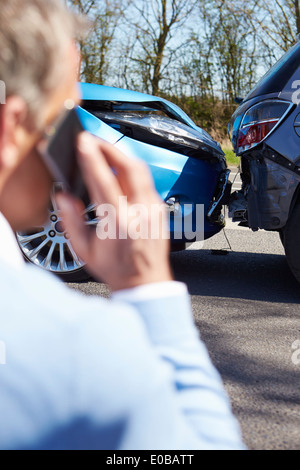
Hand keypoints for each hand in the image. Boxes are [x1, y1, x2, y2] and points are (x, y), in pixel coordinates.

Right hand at [56, 132, 172, 290]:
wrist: (145, 282)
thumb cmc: (116, 269)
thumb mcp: (85, 251)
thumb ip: (72, 221)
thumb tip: (63, 197)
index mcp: (118, 223)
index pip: (104, 181)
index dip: (92, 158)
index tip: (83, 142)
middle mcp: (140, 213)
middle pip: (129, 167)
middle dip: (110, 147)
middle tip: (94, 140)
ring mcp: (153, 210)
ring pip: (141, 170)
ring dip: (122, 156)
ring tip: (105, 150)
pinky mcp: (159, 209)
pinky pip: (147, 181)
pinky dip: (132, 170)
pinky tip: (121, 170)